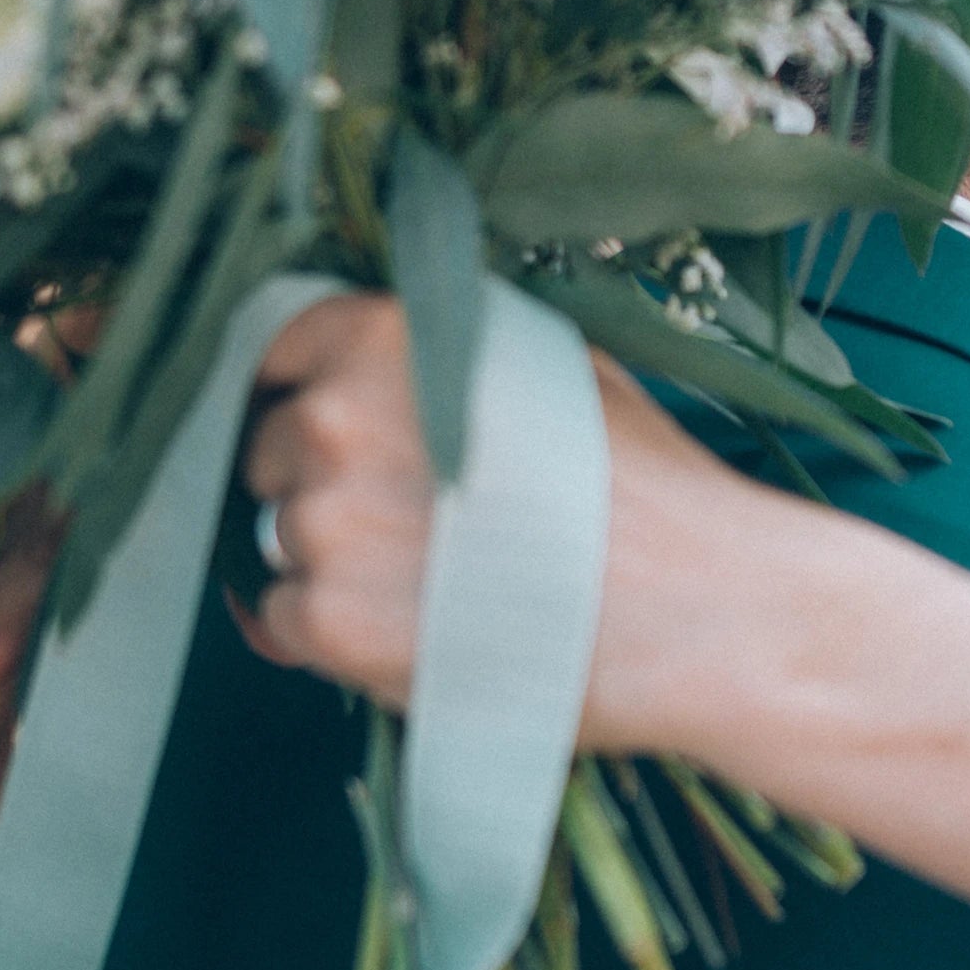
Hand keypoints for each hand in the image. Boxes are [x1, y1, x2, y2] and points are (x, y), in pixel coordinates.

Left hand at [236, 293, 842, 750]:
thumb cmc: (645, 488)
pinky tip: (421, 631)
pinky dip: (333, 633)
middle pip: (268, 451)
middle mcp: (336, 418)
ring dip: (330, 563)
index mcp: (387, 336)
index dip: (300, 394)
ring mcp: (324, 522)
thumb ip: (439, 360)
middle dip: (319, 484)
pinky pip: (287, 620)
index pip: (275, 349)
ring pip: (276, 541)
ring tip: (435, 586)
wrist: (701, 609)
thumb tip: (359, 383)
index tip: (329, 435)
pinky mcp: (329, 621)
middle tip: (411, 525)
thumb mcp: (547, 365)